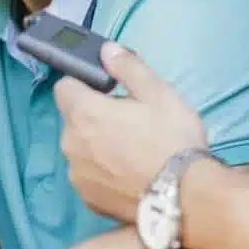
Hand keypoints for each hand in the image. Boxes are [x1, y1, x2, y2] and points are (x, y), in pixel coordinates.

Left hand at [55, 43, 207, 221]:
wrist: (184, 198)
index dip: (84, 85)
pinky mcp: (87, 199)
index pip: (64, 86)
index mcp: (83, 112)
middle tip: (129, 122)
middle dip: (93, 117)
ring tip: (131, 152)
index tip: (106, 92)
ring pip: (80, 149)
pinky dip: (102, 172)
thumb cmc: (171, 139)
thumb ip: (127, 67)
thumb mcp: (157, 93)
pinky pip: (88, 175)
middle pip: (73, 119)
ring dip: (96, 146)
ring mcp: (76, 174)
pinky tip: (128, 175)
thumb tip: (106, 50)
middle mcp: (70, 143)